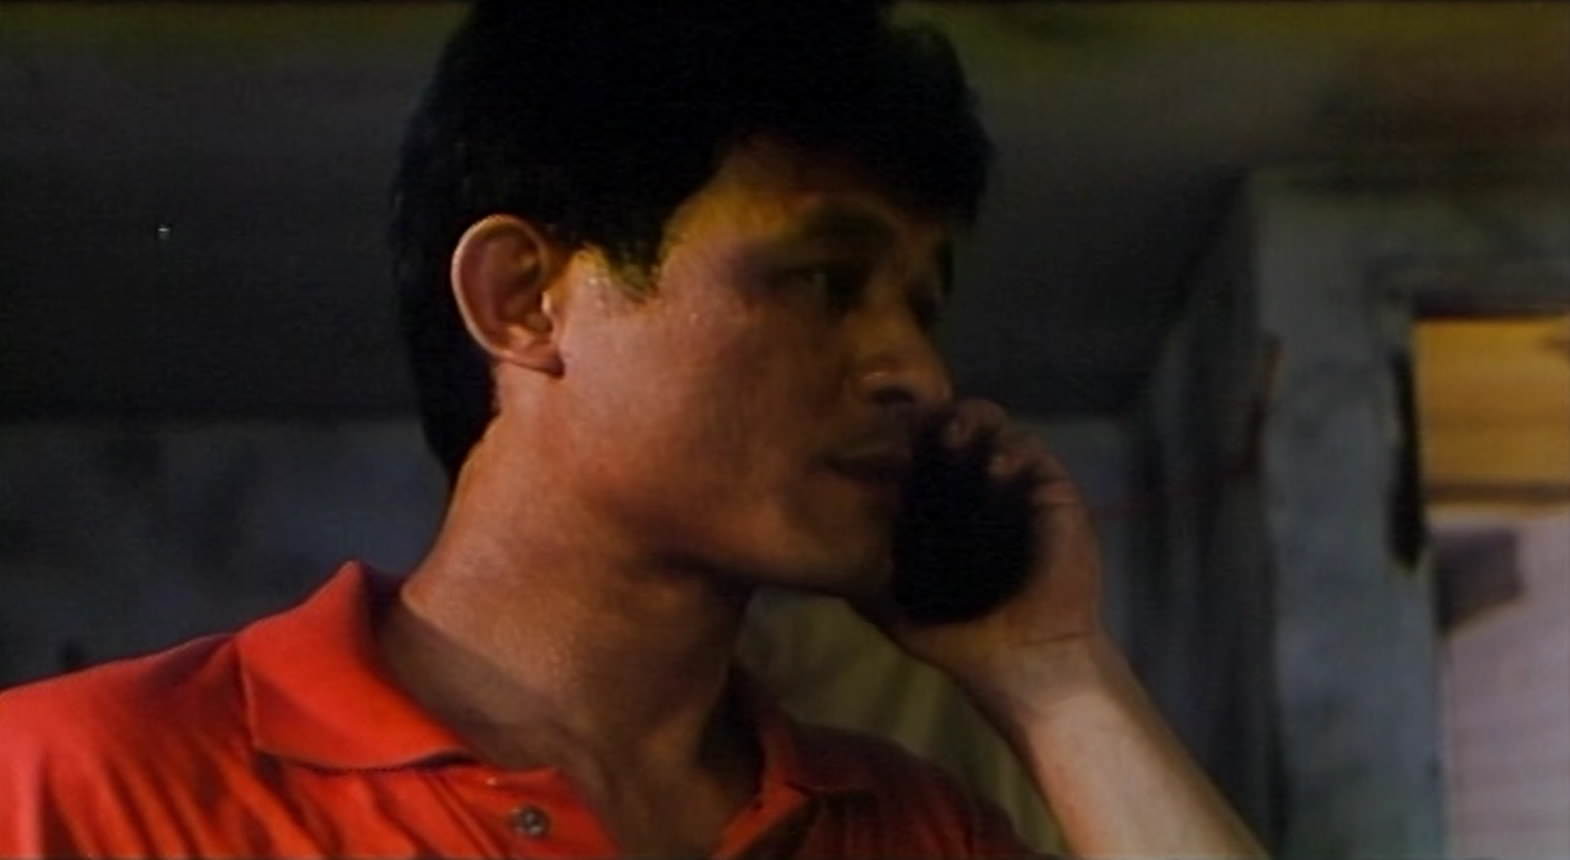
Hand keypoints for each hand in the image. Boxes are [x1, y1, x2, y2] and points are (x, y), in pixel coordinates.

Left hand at [859, 398, 1108, 710]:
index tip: (870, 433)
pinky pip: (1032, 452)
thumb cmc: (960, 639)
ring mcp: (1014, 486)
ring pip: (992, 427)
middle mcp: (974, 488)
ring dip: (970, 421)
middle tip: (913, 424)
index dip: (895, 437)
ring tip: (952, 436)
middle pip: (950, 428)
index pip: (914, 453)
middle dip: (930, 418)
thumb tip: (813, 556)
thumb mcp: (895, 609)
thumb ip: (860, 580)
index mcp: (938, 508)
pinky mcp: (1052, 493)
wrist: (1024, 663)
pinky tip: (994, 468)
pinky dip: (1012, 449)